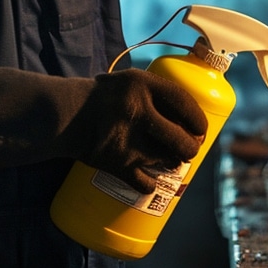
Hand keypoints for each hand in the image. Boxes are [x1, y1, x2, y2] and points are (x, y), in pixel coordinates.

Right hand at [71, 70, 207, 192]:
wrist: (65, 115)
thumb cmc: (104, 98)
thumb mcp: (131, 82)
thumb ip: (157, 94)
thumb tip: (192, 120)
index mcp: (142, 85)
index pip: (183, 102)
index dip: (198, 119)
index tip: (202, 129)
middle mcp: (136, 110)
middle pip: (181, 138)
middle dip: (191, 148)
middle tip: (189, 149)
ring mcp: (127, 139)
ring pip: (167, 160)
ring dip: (172, 163)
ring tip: (171, 160)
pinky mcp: (116, 163)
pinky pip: (145, 182)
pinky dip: (150, 184)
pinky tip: (150, 181)